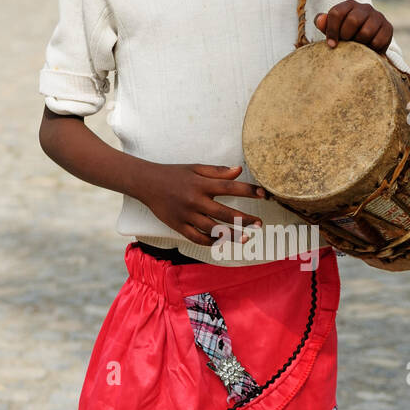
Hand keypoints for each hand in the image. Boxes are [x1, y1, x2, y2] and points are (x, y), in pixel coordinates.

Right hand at [137, 163, 265, 247]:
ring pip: (213, 229)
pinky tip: (223, 242)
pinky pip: (197, 238)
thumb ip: (217, 171)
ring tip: (246, 237)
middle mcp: (195, 200)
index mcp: (200, 184)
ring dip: (232, 235)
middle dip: (244, 219)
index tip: (263, 194)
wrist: (146, 183)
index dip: (248, 191)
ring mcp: (186, 215)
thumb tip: (239, 171)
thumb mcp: (195, 167)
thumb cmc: (174, 174)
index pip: (229, 187)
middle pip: (225, 213)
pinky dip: (211, 242)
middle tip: (259, 223)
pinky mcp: (178, 226)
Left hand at [314, 0, 392, 52]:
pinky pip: (378, 41)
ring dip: (359, 43)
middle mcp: (365, 8)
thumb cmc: (347, 34)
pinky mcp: (388, 28)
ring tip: (356, 46)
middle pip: (353, 20)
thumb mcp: (334, 29)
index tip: (331, 44)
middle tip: (346, 44)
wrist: (368, 43)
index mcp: (349, 5)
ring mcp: (378, 16)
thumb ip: (324, 24)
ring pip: (366, 32)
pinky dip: (371, 48)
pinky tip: (368, 49)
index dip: (332, 30)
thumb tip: (319, 20)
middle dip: (346, 36)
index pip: (337, 13)